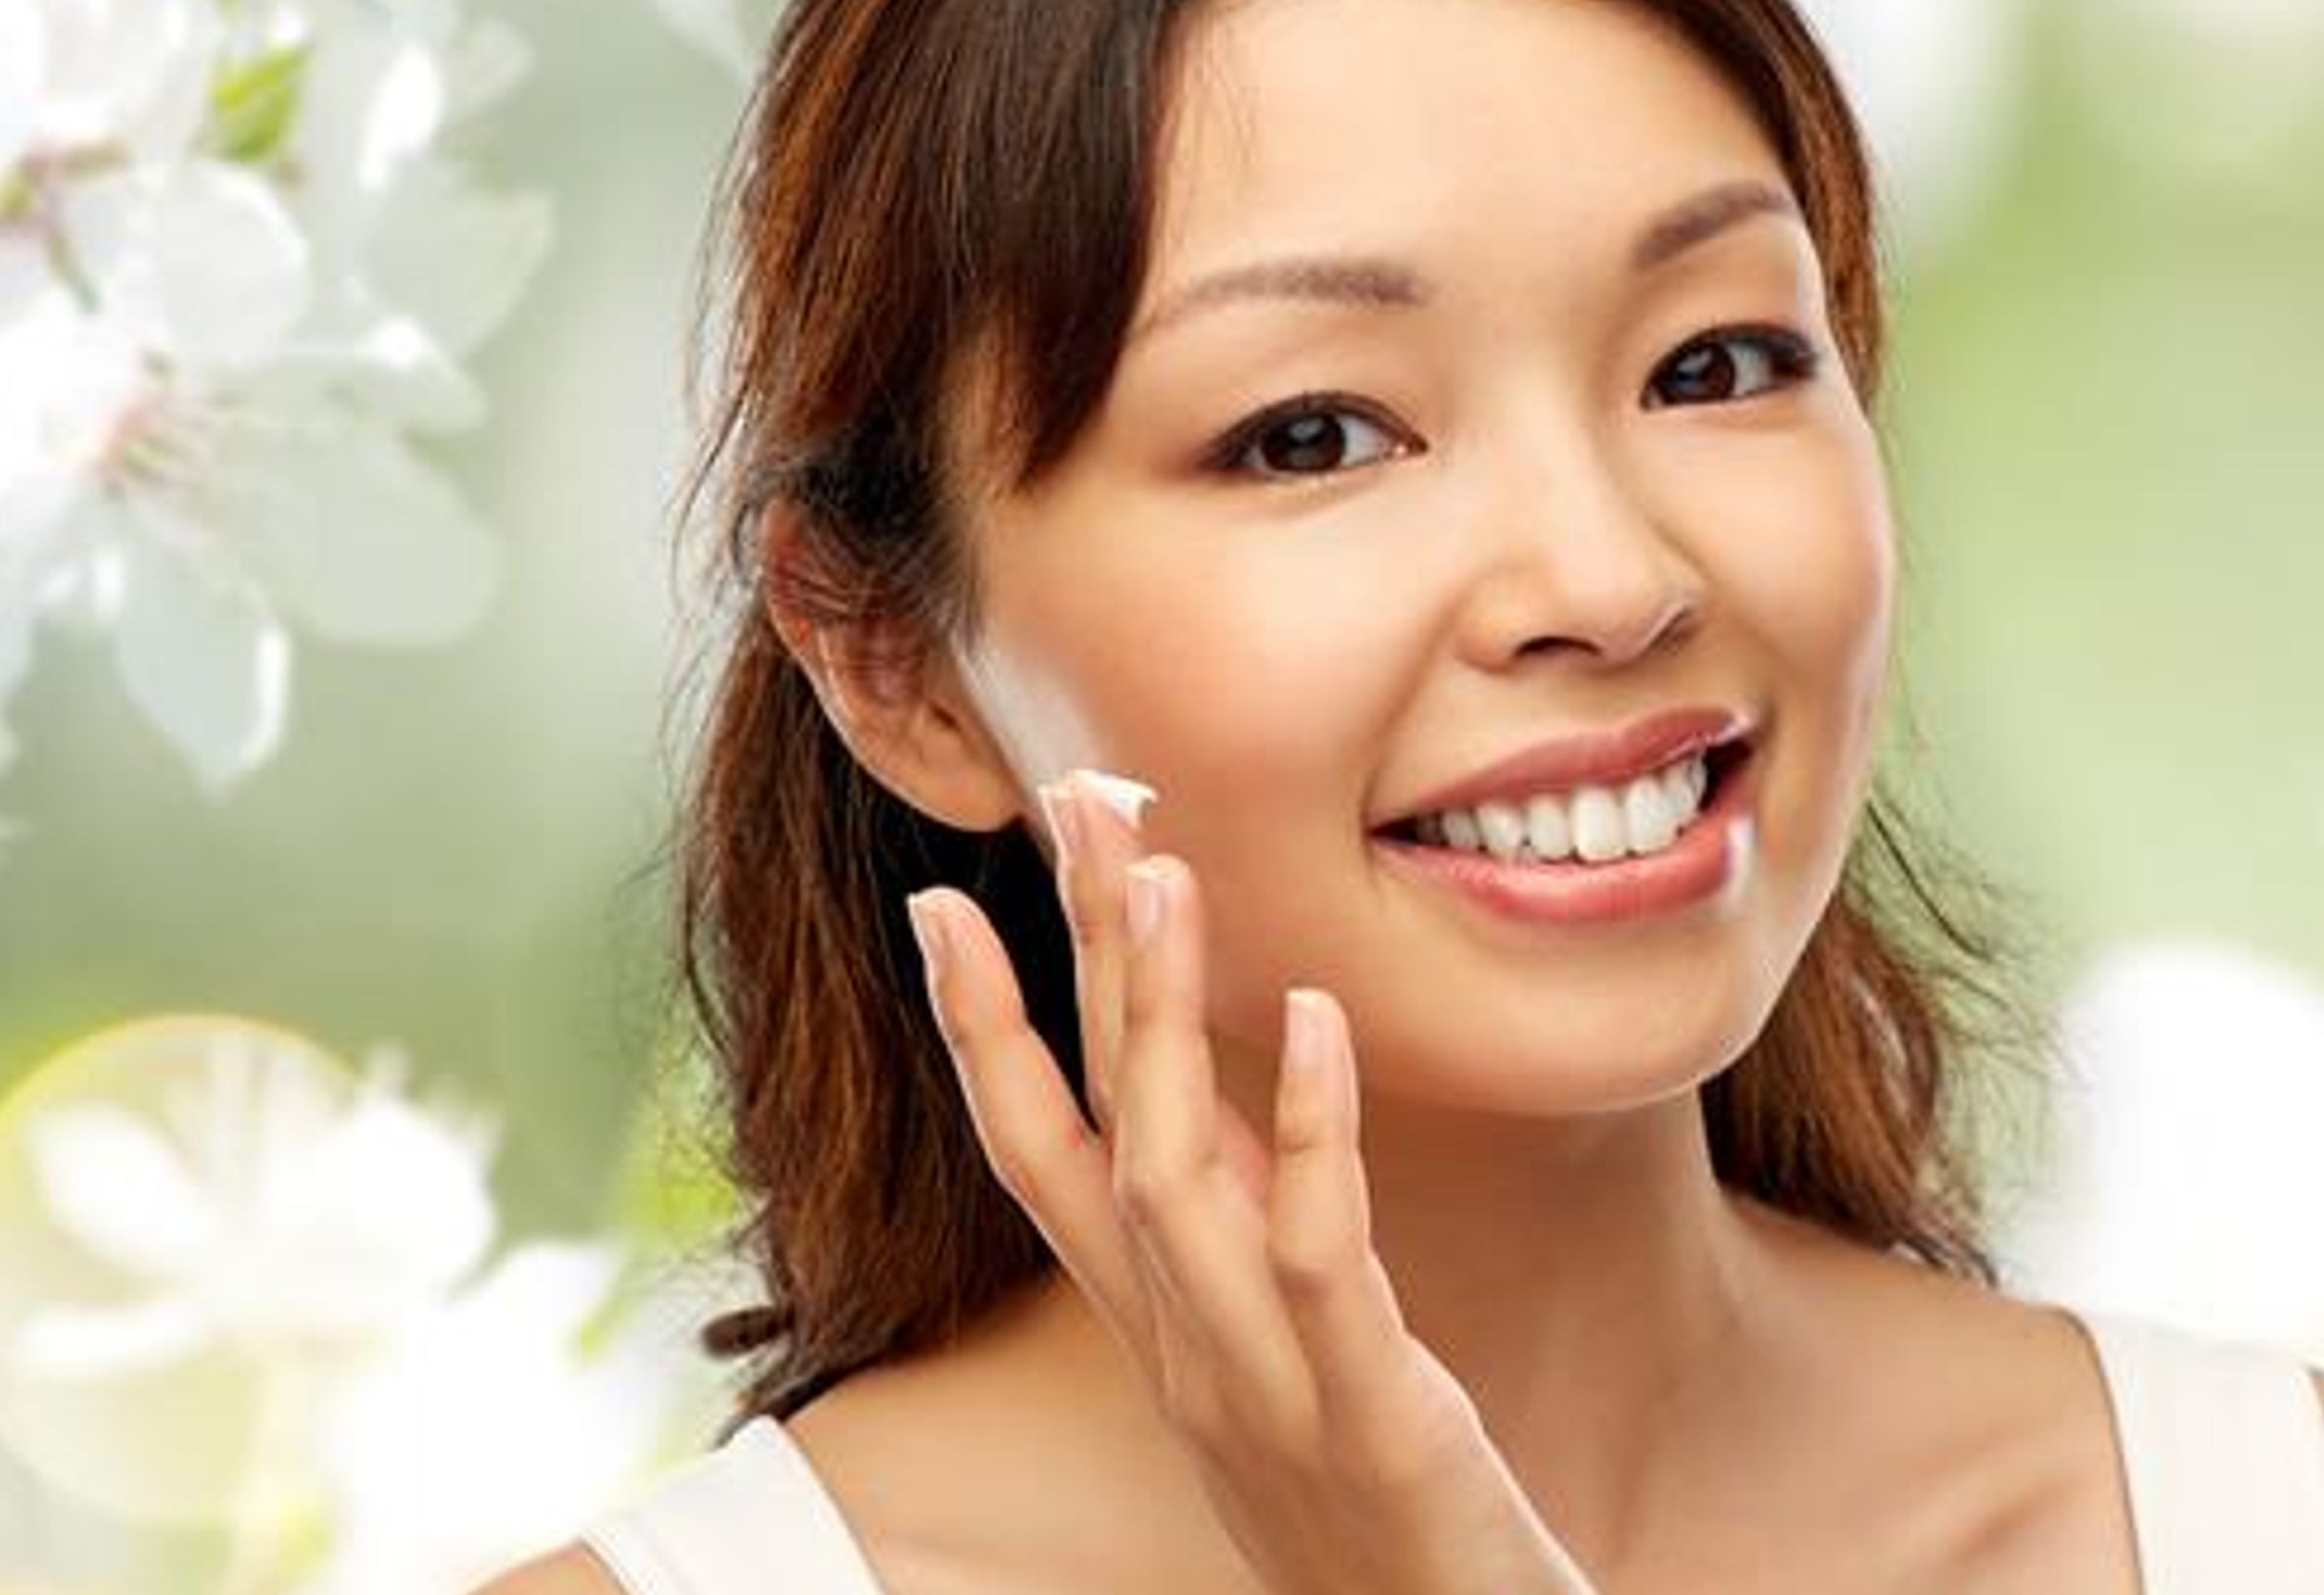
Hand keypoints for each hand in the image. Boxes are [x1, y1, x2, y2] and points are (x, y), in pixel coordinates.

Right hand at [902, 770, 1600, 1594]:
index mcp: (1160, 1333)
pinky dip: (1303, 1129)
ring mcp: (1259, 1382)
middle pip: (1093, 1129)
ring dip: (1154, 1016)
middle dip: (1073, 962)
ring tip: (1161, 870)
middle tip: (1073, 804)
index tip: (942, 899)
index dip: (980, 1032)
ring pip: (1169, 1171)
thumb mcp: (1288, 1365)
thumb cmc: (1381, 1519)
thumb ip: (1247, 1248)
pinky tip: (1310, 1018)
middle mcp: (1182, 1350)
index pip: (1037, 1159)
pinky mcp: (1363, 1412)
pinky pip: (1315, 1251)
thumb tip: (1230, 1109)